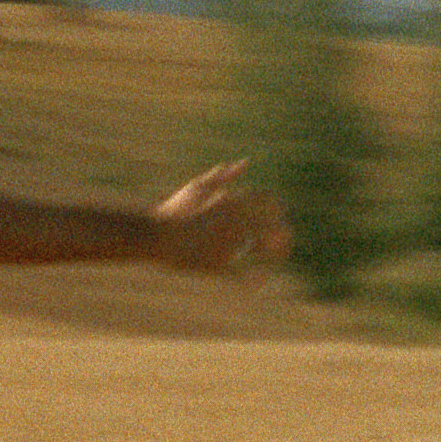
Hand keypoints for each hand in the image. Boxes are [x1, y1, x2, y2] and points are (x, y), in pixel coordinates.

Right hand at [148, 160, 282, 280]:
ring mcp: (229, 244)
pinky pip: (244, 274)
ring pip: (264, 248)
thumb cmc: (177, 207)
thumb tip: (245, 163)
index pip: (269, 200)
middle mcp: (236, 222)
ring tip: (278, 255)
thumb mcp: (199, 185)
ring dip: (275, 251)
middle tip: (283, 237)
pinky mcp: (220, 265)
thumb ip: (225, 175)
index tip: (277, 213)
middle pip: (273, 225)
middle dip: (281, 231)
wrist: (156, 234)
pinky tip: (261, 278)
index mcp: (234, 201)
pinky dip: (255, 277)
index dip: (276, 207)